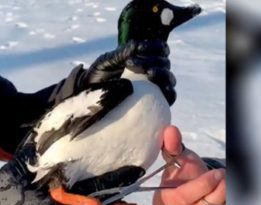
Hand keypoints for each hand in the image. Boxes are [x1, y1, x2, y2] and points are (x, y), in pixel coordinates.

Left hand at [50, 40, 176, 105]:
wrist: (89, 100)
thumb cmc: (97, 78)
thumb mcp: (105, 62)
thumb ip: (120, 53)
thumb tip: (136, 44)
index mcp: (143, 58)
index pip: (160, 49)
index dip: (155, 46)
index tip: (139, 48)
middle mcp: (152, 72)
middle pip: (165, 63)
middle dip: (152, 60)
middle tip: (132, 63)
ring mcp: (155, 88)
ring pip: (169, 78)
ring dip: (161, 73)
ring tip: (148, 73)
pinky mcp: (156, 103)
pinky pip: (170, 97)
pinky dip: (169, 91)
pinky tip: (159, 89)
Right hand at [153, 126, 225, 204]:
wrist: (192, 187)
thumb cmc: (184, 172)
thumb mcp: (179, 157)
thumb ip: (173, 146)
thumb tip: (170, 131)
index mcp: (162, 199)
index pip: (181, 197)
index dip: (202, 186)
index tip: (218, 173)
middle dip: (217, 193)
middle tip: (227, 179)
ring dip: (225, 202)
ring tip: (230, 187)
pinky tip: (228, 199)